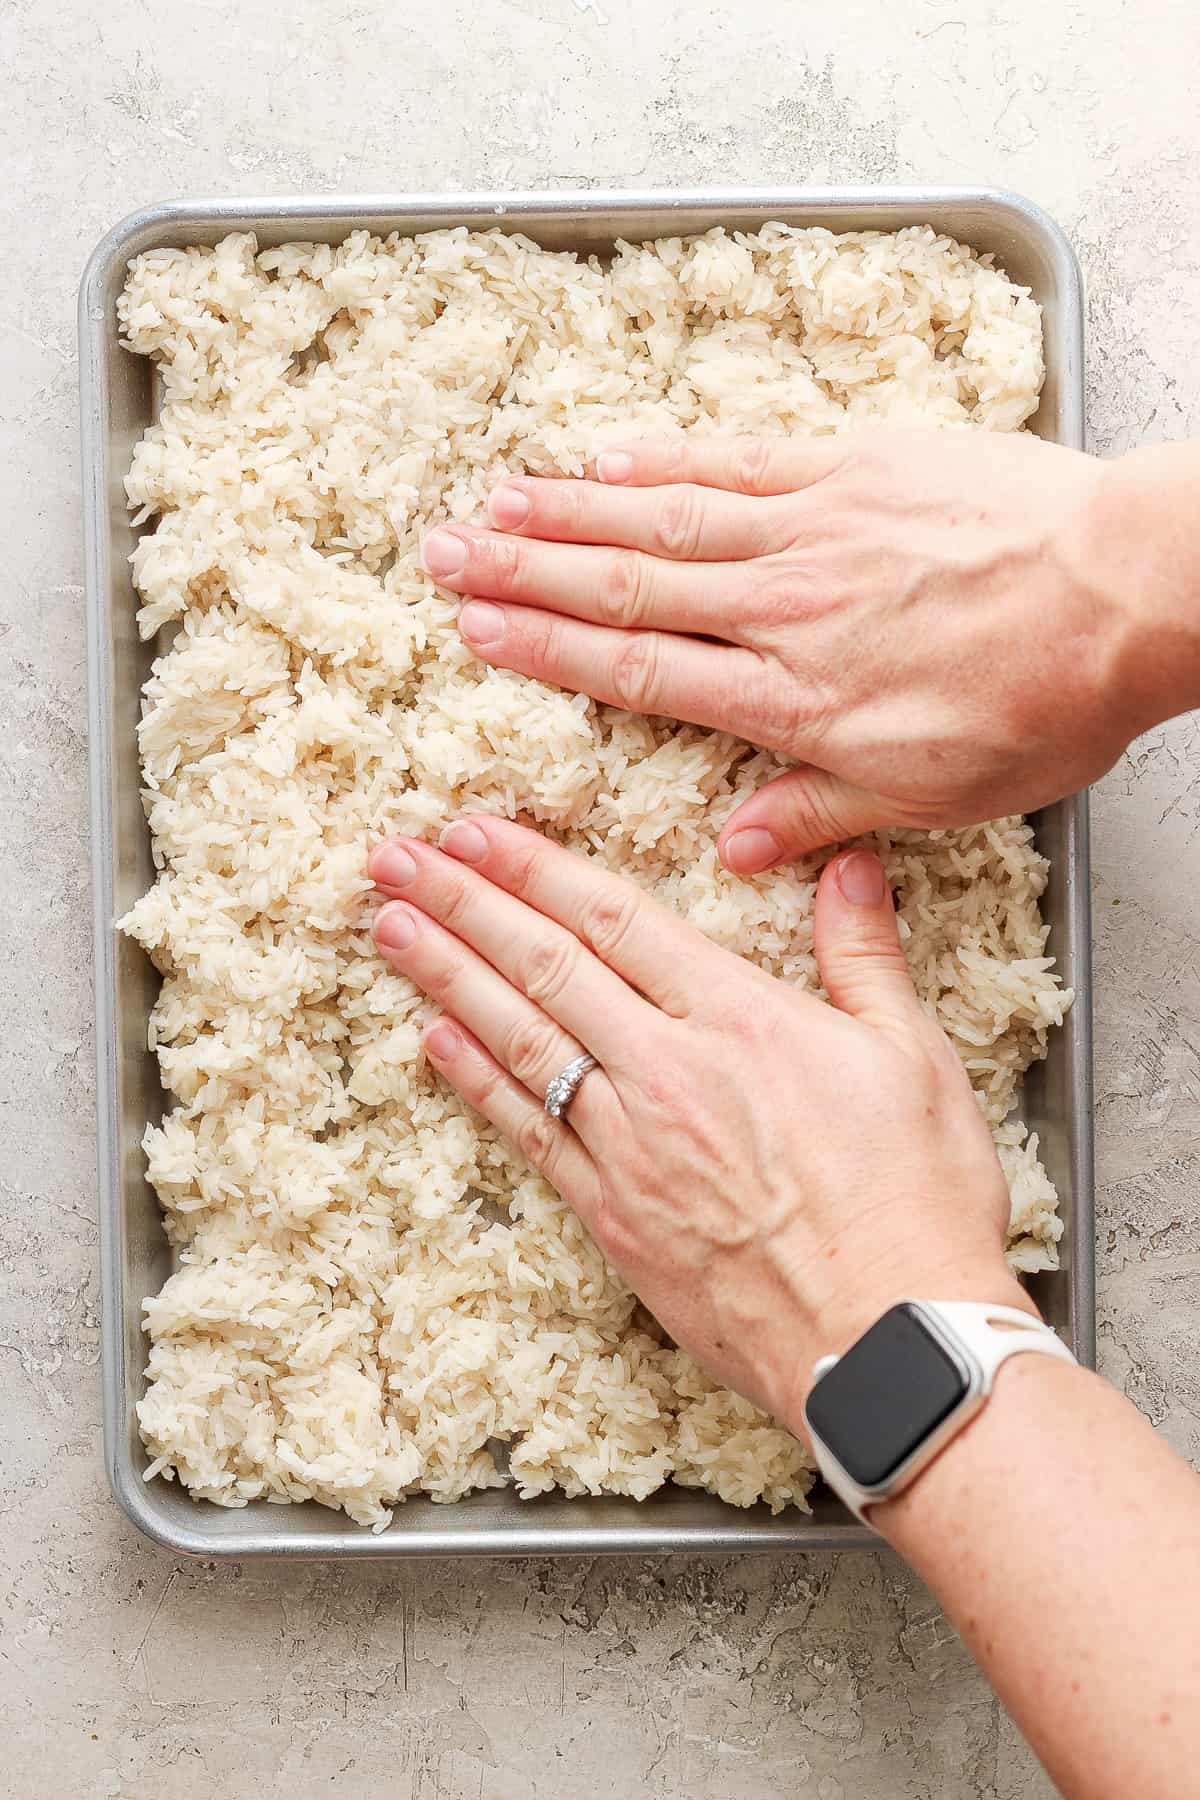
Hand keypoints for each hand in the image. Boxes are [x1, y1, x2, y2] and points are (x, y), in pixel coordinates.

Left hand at [368, 818, 1031, 1433]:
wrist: (887, 1342)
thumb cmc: (914, 1203)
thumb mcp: (914, 1058)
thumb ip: (864, 954)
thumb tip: (850, 865)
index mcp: (738, 1017)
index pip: (614, 917)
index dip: (535, 867)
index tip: (475, 831)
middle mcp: (665, 1069)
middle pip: (544, 965)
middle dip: (462, 902)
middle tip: (395, 857)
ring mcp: (628, 1145)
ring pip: (517, 1038)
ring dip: (445, 975)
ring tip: (389, 926)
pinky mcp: (612, 1217)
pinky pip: (527, 1132)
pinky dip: (475, 1079)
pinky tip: (434, 1040)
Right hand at [419, 429, 1158, 871]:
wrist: (1127, 592)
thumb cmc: (1042, 701)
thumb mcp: (936, 795)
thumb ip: (822, 815)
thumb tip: (736, 850)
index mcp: (793, 700)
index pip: (640, 672)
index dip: (548, 650)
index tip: (478, 632)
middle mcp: (781, 609)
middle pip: (626, 589)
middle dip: (524, 572)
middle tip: (443, 556)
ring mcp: (813, 530)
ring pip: (664, 520)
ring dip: (569, 510)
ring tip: (493, 502)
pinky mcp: (854, 468)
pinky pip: (739, 460)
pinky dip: (666, 459)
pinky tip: (607, 457)